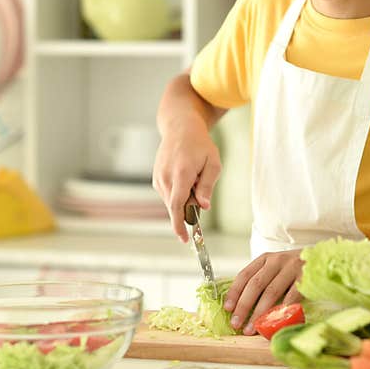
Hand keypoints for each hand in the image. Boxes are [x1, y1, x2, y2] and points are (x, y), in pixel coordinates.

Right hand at [152, 122, 221, 241]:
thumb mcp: (213, 164)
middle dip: (189, 206)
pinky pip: (169, 195)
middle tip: (200, 185)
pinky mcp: (156, 178)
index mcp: (181, 173)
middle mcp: (166, 177)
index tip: (184, 239)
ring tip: (193, 175)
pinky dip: (179, 192)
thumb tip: (204, 206)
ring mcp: (158, 178)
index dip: (180, 224)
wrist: (180, 129)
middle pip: (176, 205)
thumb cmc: (200, 145)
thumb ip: (207, 186)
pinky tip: (185, 176)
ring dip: (185, 197)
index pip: (177, 205)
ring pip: (172, 201)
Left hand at [223, 250, 303, 334]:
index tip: (228, 309)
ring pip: (271, 292)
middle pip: (255, 285)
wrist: (324, 259)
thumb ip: (262, 282)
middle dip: (244, 306)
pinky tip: (276, 321)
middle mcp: (277, 261)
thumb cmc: (294, 269)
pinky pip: (292, 296)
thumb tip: (242, 308)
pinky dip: (283, 309)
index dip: (235, 292)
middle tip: (237, 323)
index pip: (244, 275)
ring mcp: (292, 267)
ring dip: (260, 313)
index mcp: (265, 259)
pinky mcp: (306, 277)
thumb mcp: (276, 269)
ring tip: (253, 328)